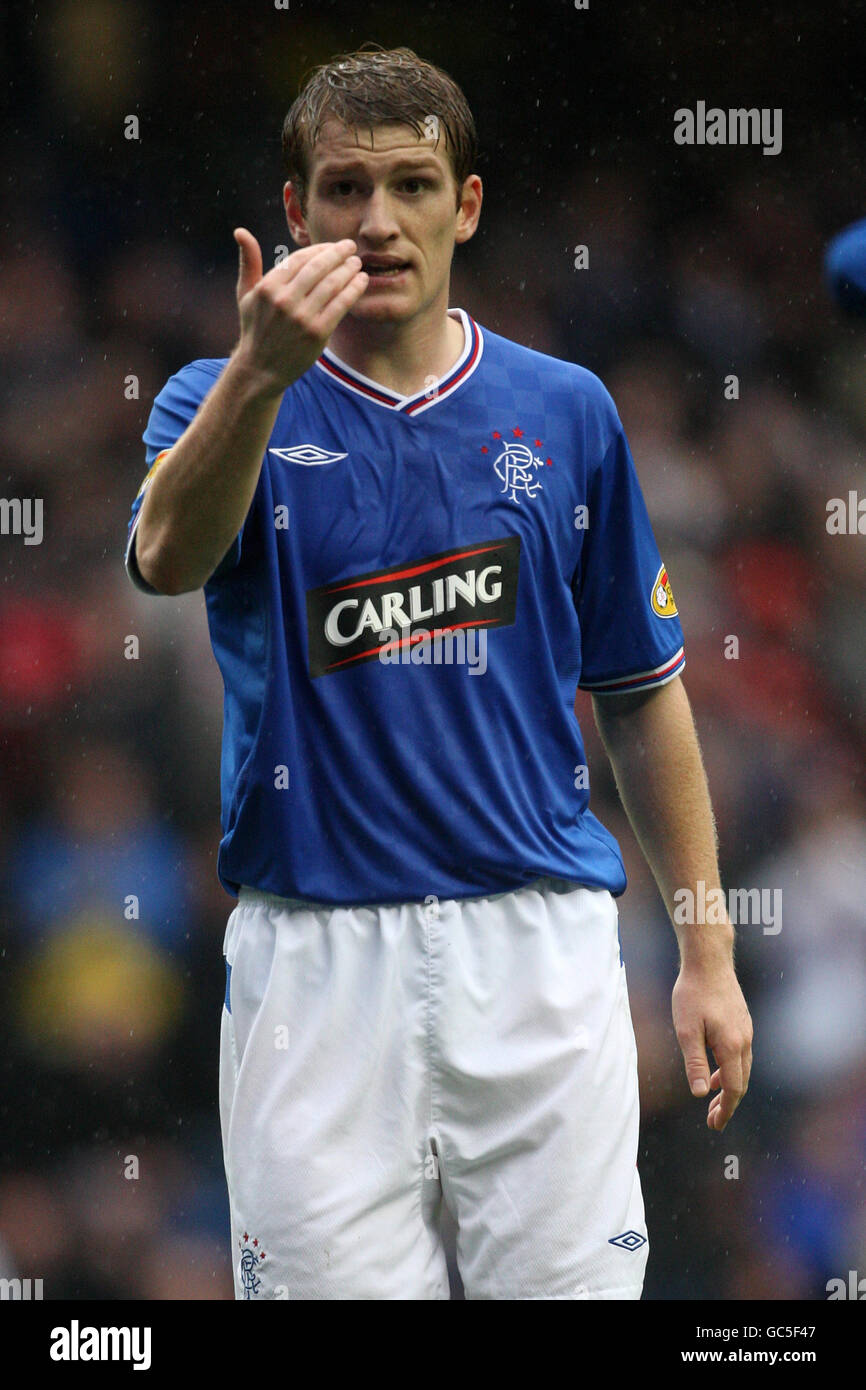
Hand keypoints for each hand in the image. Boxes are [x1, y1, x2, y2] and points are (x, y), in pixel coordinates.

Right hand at [231, 229, 368, 394]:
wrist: (261, 369)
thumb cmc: (255, 328)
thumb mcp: (245, 293)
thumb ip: (248, 261)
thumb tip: (240, 231)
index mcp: (268, 287)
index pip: (299, 258)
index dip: (319, 249)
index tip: (332, 246)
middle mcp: (284, 300)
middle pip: (318, 267)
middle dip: (338, 253)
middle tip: (351, 246)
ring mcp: (301, 317)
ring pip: (332, 284)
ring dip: (349, 270)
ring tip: (357, 264)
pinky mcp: (317, 333)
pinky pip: (340, 304)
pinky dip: (354, 290)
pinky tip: (361, 281)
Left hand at [671, 955, 752, 1130]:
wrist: (709, 961)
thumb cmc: (693, 993)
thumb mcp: (686, 1031)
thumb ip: (694, 1063)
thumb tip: (699, 1094)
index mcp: (732, 1046)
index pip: (733, 1088)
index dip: (725, 1109)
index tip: (715, 1125)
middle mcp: (744, 1040)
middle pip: (741, 1081)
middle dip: (728, 1104)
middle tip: (712, 1121)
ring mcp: (746, 1030)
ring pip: (742, 1068)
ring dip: (728, 1087)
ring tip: (711, 1101)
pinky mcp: (742, 1022)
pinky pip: (740, 1055)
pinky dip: (729, 1070)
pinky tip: (714, 1072)